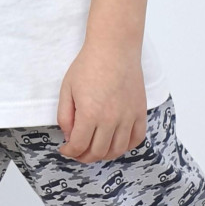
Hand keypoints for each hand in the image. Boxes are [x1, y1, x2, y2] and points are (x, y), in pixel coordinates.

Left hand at [56, 42, 148, 161]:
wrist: (114, 48)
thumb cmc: (88, 65)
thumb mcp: (66, 89)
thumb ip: (65, 116)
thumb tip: (70, 135)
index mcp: (89, 114)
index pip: (79, 146)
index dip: (69, 152)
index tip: (65, 149)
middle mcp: (110, 119)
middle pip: (97, 152)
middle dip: (84, 157)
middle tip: (78, 152)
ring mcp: (128, 117)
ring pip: (117, 150)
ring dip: (104, 155)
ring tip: (95, 149)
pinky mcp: (140, 112)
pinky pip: (136, 139)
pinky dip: (126, 147)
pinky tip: (116, 143)